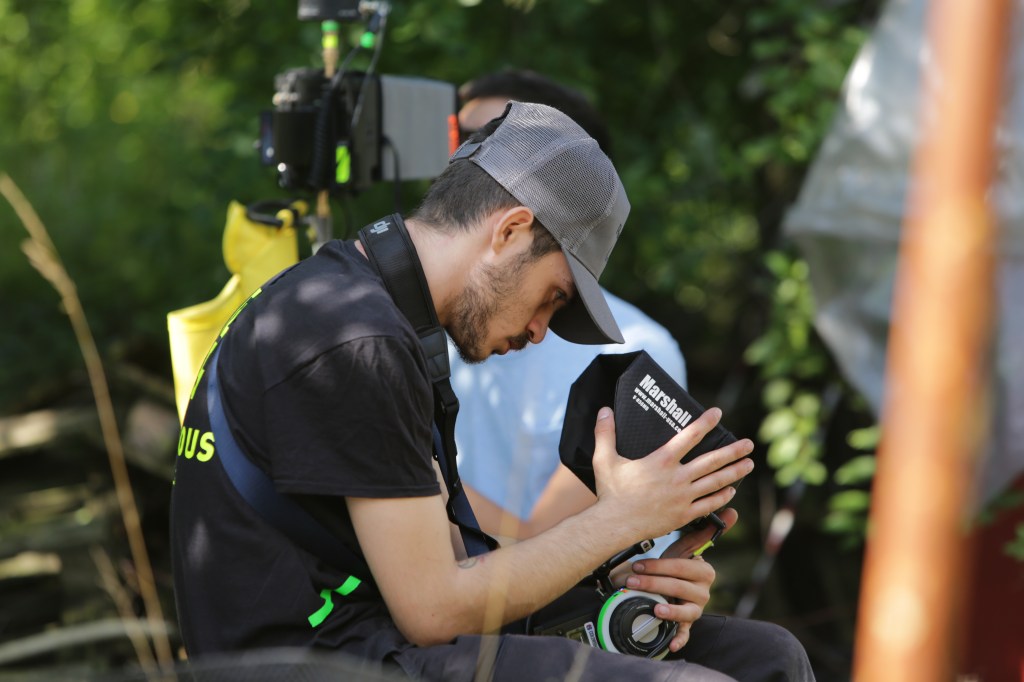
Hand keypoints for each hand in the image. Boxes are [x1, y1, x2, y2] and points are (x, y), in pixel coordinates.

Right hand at [590, 406, 752, 541]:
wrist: (614, 525)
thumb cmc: (610, 492)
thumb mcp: (604, 459)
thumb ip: (605, 433)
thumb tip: (604, 410)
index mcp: (661, 461)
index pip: (689, 436)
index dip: (705, 422)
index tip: (718, 413)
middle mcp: (677, 477)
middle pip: (712, 460)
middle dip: (733, 451)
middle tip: (749, 443)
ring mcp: (683, 497)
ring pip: (715, 481)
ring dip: (734, 472)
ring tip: (749, 464)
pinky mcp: (683, 514)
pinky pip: (709, 504)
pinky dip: (722, 497)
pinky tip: (731, 491)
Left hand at [621, 508, 738, 652]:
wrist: (666, 584)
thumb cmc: (674, 565)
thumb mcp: (685, 547)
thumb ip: (704, 531)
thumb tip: (733, 511)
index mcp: (704, 571)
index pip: (682, 568)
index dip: (660, 566)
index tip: (639, 564)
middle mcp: (703, 591)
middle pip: (680, 588)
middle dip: (654, 583)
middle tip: (632, 580)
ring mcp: (696, 609)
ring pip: (685, 611)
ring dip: (669, 610)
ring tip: (655, 608)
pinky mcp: (688, 624)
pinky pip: (686, 634)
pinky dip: (679, 639)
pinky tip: (671, 643)